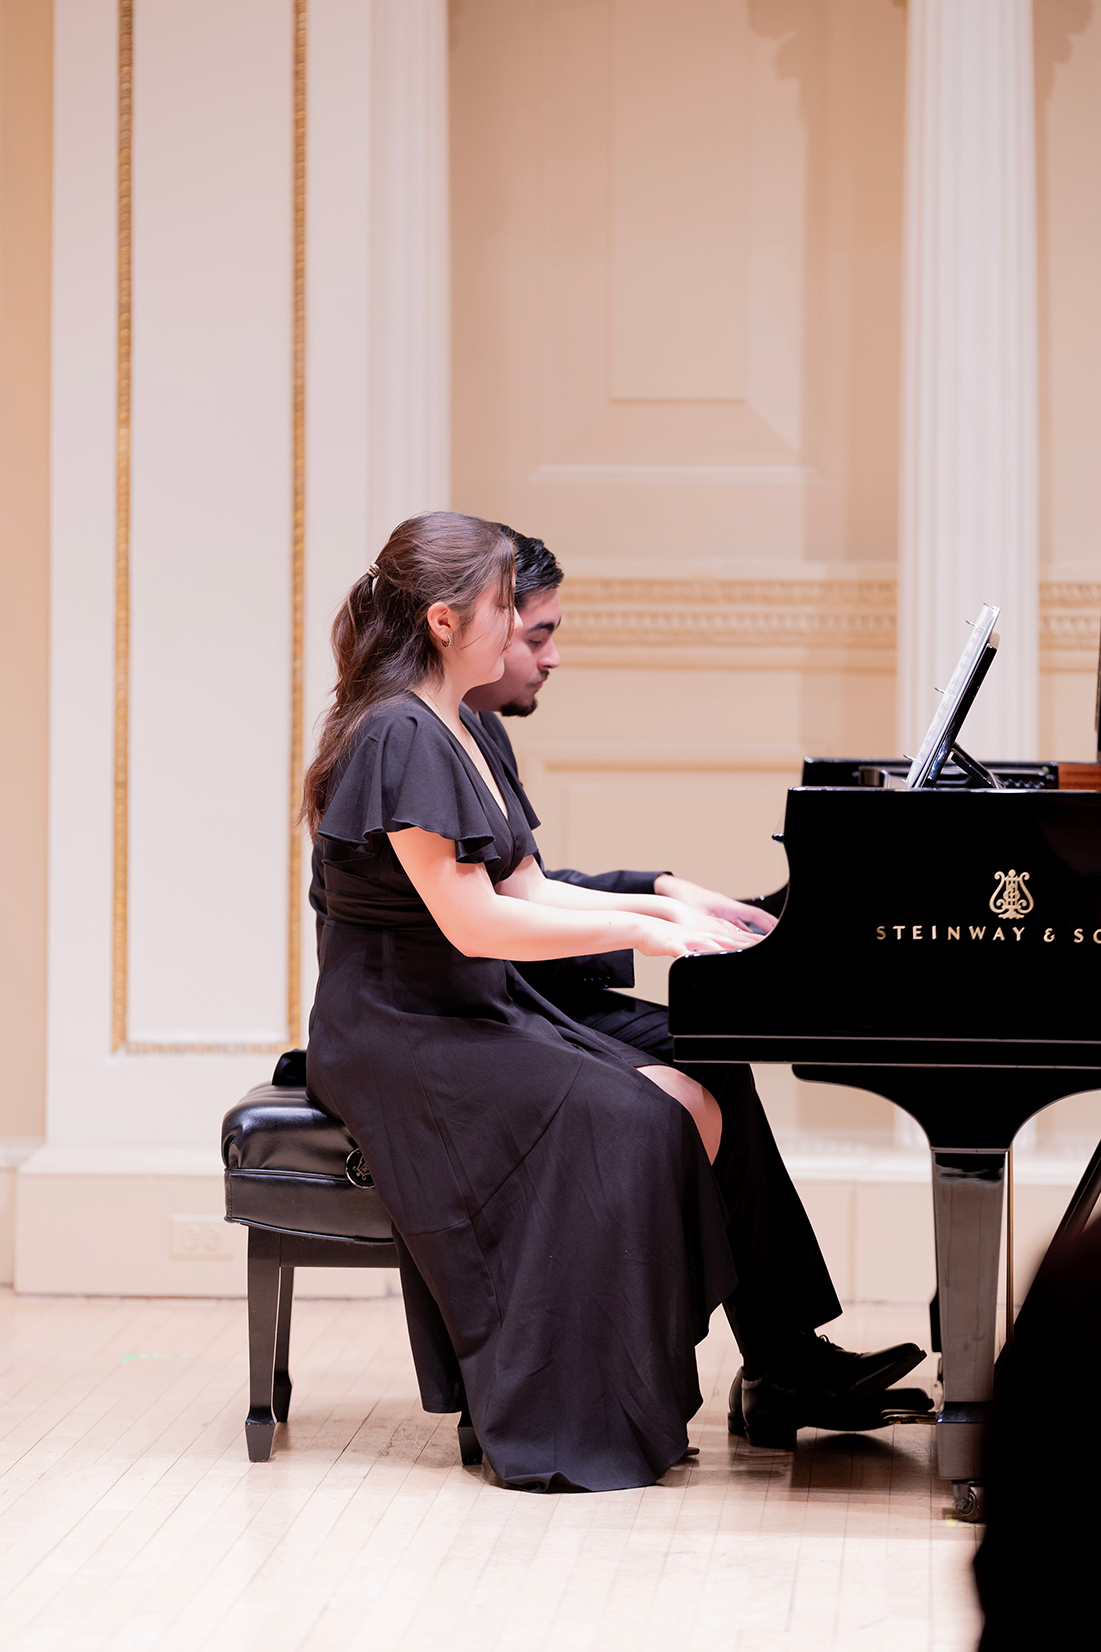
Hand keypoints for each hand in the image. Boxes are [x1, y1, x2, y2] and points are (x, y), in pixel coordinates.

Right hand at [635, 917, 762, 959]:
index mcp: (708, 936)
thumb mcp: (693, 943)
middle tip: (759, 948)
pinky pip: (682, 952)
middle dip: (744, 945)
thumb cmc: (669, 937)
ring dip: (720, 949)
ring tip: (735, 954)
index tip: (766, 945)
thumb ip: (707, 950)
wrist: (647, 926)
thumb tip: (719, 955)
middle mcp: (701, 936)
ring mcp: (689, 939)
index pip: (734, 939)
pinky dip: (688, 956)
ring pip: (708, 944)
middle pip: (727, 941)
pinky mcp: (674, 944)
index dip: (750, 943)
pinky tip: (691, 960)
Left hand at [653, 874, 778, 934]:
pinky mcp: (715, 915)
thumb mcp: (695, 916)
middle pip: (753, 918)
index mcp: (726, 905)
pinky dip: (741, 932)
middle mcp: (727, 907)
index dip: (767, 923)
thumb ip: (706, 930)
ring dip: (754, 931)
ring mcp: (722, 911)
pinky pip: (733, 924)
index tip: (777, 930)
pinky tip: (743, 940)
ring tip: (764, 941)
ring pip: (743, 922)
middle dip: (767, 927)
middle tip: (778, 937)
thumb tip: (711, 944)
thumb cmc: (681, 897)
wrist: (670, 888)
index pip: (754, 914)